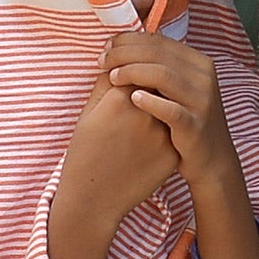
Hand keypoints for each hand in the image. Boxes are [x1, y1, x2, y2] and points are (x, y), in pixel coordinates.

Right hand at [60, 57, 180, 229]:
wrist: (93, 199)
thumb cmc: (84, 153)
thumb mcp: (88, 113)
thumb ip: (106, 81)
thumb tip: (121, 59)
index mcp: (120, 99)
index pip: (138, 66)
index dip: (133, 67)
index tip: (126, 74)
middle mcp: (145, 113)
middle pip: (157, 83)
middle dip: (150, 82)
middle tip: (139, 93)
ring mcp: (161, 135)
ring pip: (169, 105)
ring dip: (161, 103)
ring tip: (142, 118)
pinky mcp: (172, 153)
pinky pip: (174, 128)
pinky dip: (165, 128)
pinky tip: (148, 140)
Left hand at [104, 30, 242, 195]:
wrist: (211, 159)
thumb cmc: (184, 121)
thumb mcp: (177, 88)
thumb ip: (158, 67)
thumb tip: (120, 47)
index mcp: (197, 62)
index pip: (158, 40)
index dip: (127, 40)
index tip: (105, 47)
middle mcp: (203, 76)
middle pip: (157, 53)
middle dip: (124, 53)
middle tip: (101, 61)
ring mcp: (201, 101)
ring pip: (163, 75)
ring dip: (132, 72)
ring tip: (111, 78)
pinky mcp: (195, 126)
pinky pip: (171, 110)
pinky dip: (150, 102)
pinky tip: (132, 99)